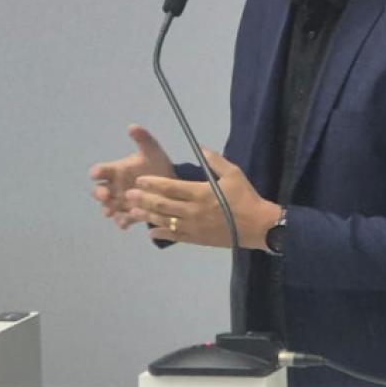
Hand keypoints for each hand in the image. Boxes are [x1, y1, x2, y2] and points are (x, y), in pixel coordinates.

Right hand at [89, 124, 175, 228]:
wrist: (171, 184)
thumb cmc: (157, 166)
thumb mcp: (152, 151)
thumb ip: (143, 139)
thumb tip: (133, 126)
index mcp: (117, 171)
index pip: (101, 171)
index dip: (97, 172)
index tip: (97, 173)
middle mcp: (115, 187)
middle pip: (98, 191)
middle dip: (99, 193)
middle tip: (105, 195)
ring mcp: (121, 202)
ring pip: (108, 208)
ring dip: (108, 209)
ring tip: (111, 212)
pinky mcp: (130, 214)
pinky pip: (123, 220)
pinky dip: (122, 221)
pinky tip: (126, 222)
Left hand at [125, 148, 280, 249]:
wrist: (258, 226)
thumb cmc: (245, 198)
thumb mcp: (234, 174)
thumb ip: (215, 160)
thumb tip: (200, 147)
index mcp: (200, 193)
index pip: (170, 187)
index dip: (153, 183)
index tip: (139, 180)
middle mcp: (193, 210)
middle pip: (163, 204)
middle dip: (143, 199)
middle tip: (127, 195)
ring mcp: (194, 227)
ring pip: (165, 220)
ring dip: (147, 216)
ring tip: (132, 212)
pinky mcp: (197, 239)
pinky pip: (175, 236)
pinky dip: (161, 233)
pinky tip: (150, 231)